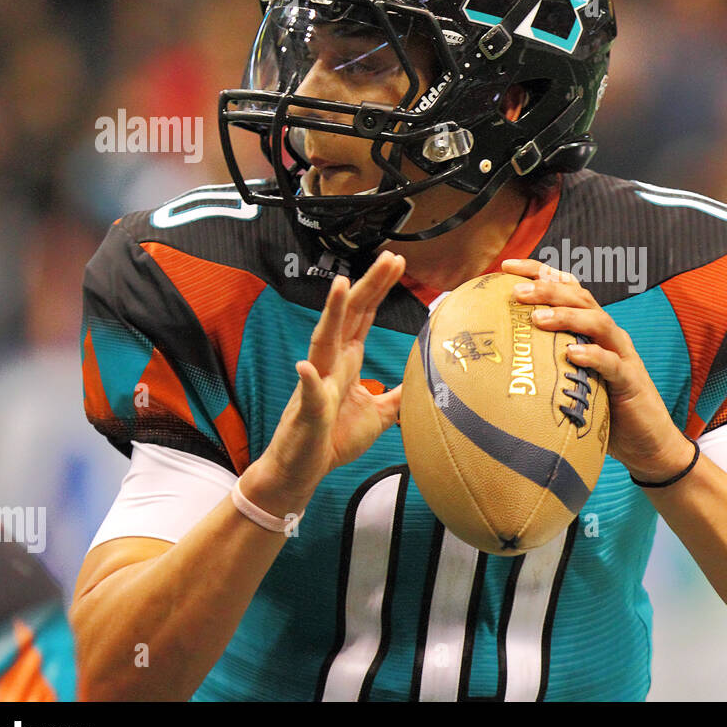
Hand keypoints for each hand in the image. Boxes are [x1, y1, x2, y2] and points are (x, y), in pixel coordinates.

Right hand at [251, 251, 405, 507]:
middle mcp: (330, 364)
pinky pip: (307, 395)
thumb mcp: (378, 414)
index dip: (379, 288)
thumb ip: (398, 394)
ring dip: (332, 313)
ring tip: (341, 284)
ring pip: (324, 341)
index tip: (398, 262)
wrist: (301, 469)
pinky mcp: (307, 413)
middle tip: (389, 257)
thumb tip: (425, 380)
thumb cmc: (333, 438)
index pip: (364, 316)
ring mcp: (316, 385)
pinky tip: (306, 367)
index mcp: (347, 361)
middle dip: (368, 285)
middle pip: (350, 316)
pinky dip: (307, 381)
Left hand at [501, 259, 694, 481]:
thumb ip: (546, 363)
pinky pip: (612, 363)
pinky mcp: (630, 380)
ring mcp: (622, 355)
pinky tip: (571, 354)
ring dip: (567, 316)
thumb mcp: (570, 379)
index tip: (506, 266)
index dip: (540, 272)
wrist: (647, 442)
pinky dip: (592, 355)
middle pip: (581, 297)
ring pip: (598, 322)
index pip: (568, 288)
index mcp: (592, 329)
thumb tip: (496, 361)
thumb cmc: (602, 409)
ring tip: (538, 318)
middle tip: (517, 291)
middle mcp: (609, 334)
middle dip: (548, 289)